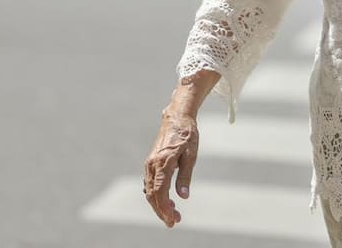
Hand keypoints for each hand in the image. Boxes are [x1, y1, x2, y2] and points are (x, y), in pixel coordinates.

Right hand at [144, 110, 198, 227]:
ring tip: (173, 214)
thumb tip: (183, 196)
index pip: (160, 192)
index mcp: (163, 162)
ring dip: (159, 204)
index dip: (164, 208)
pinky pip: (150, 184)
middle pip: (152, 194)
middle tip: (174, 222)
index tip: (173, 220)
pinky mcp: (151, 163)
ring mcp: (150, 164)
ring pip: (150, 190)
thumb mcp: (191, 155)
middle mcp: (152, 164)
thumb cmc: (187, 135)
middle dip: (161, 211)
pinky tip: (167, 201)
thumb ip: (185, 176)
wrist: (177, 118)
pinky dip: (156, 195)